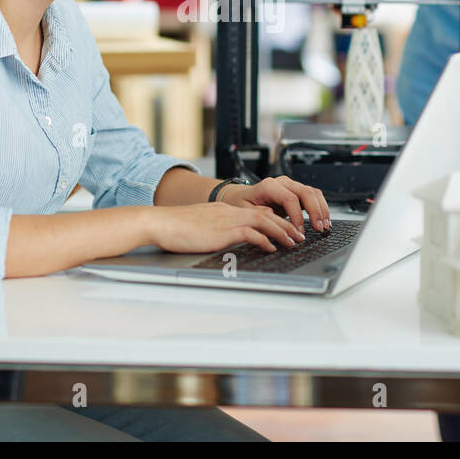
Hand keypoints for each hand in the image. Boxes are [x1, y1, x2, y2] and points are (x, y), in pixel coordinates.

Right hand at [148, 202, 306, 253]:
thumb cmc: (174, 228)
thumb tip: (223, 239)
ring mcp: (227, 220)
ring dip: (282, 232)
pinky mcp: (223, 231)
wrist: (160, 223)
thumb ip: (215, 229)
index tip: (286, 228)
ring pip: (265, 221)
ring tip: (293, 242)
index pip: (256, 211)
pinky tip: (272, 248)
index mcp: (224, 210)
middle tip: (298, 236)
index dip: (274, 219)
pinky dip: (265, 240)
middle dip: (286, 225)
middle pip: (266, 214)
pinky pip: (252, 233)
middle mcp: (229, 212)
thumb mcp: (199, 225)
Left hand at [221, 176, 329, 233]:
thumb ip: (260, 217)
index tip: (299, 233)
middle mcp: (282, 182)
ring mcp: (291, 185)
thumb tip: (277, 226)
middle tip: (319, 229)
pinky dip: (321, 208)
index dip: (297, 216)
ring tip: (324, 227)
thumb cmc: (243, 205)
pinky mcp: (297, 192)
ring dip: (321, 209)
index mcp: (268, 186)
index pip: (290, 198)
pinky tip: (323, 221)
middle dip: (315, 211)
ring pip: (313, 192)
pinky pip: (313, 196)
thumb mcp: (245, 212)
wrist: (241, 197)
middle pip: (305, 192)